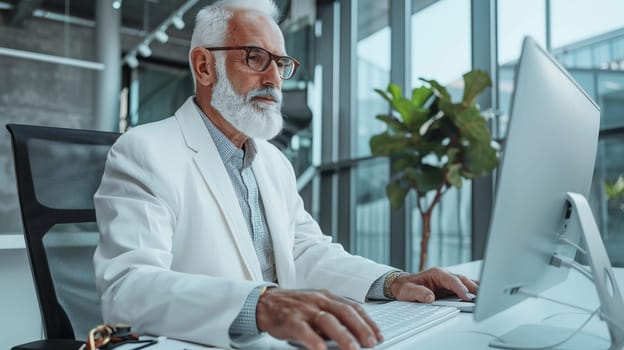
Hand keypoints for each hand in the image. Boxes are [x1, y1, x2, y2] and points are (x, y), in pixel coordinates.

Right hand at [256, 288, 382, 349]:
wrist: (266, 302)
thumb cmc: (294, 306)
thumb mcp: (317, 305)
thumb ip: (334, 315)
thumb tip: (354, 331)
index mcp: (327, 296)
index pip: (353, 307)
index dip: (367, 321)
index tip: (378, 334)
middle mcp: (318, 300)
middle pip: (344, 312)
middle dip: (361, 328)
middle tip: (371, 343)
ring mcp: (305, 309)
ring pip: (328, 321)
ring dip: (343, 336)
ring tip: (353, 349)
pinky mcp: (291, 319)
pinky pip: (304, 331)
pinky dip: (314, 340)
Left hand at [390, 267, 477, 301]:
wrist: (403, 285)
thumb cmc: (406, 287)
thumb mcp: (408, 291)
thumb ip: (419, 293)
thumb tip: (430, 298)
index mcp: (436, 273)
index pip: (451, 280)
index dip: (460, 288)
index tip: (467, 296)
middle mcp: (444, 275)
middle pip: (462, 280)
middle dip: (472, 288)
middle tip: (482, 297)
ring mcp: (449, 281)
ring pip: (466, 282)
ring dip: (475, 288)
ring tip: (486, 297)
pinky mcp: (451, 287)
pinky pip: (465, 287)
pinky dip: (473, 290)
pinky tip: (481, 295)